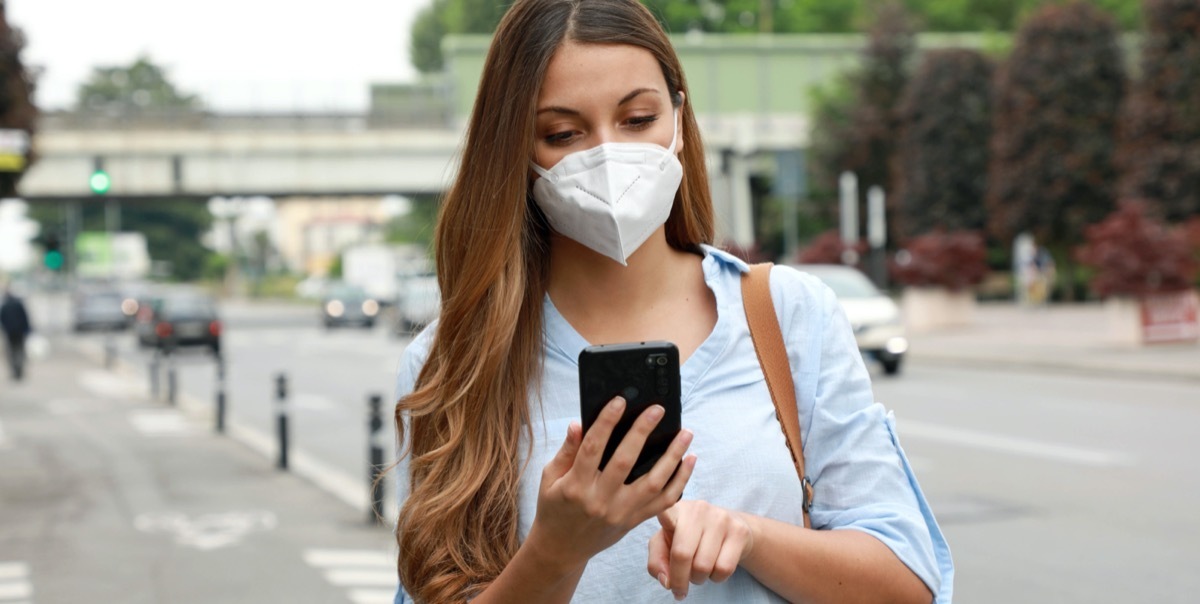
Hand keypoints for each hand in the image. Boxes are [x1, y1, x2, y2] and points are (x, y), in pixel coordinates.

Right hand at [526, 397, 696, 573]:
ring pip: (653, 483)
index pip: (592, 448)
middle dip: (643, 432)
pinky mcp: (633, 521)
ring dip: (673, 456)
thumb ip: (566, 451)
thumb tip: (578, 424)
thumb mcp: (550, 478)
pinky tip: (689, 461)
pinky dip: (680, 481)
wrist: (561, 549)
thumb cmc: (554, 508)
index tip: (619, 401)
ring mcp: (620, 513)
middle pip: (625, 461)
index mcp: (575, 486)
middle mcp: (600, 501)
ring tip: (686, 433)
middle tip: (658, 409)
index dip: (606, 422)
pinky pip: (663, 502)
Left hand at [647, 501, 755, 600]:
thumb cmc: (690, 537)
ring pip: (703, 566)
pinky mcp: (739, 532)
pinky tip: (714, 568)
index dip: (663, 516)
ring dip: (698, 579)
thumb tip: (667, 581)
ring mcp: (721, 518)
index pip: (667, 512)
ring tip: (698, 571)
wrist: (731, 528)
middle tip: (680, 587)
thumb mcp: (667, 544)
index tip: (661, 517)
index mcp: (676, 510)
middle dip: (679, 580)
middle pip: (682, 555)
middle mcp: (698, 509)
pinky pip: (724, 569)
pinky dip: (716, 578)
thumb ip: (657, 561)